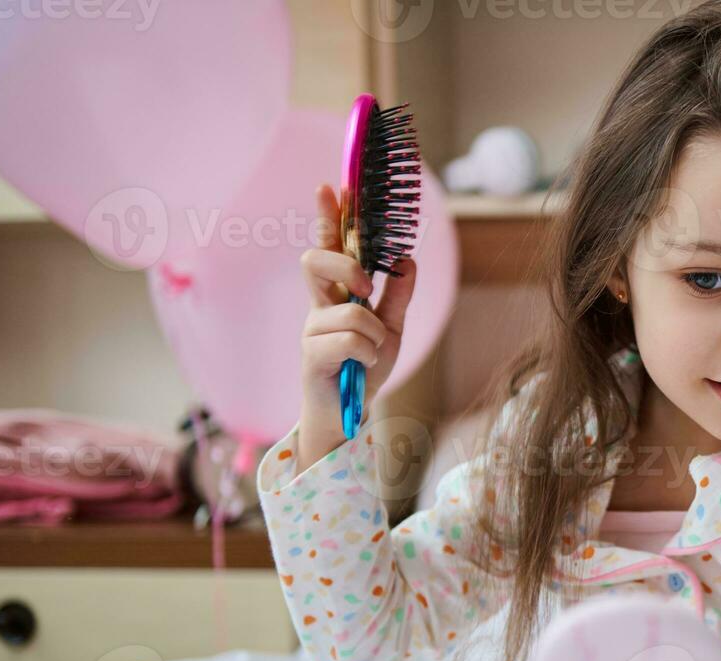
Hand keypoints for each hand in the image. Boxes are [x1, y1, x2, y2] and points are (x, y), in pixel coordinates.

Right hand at [295, 182, 417, 465]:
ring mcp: (312, 329)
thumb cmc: (364, 368)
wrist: (349, 414)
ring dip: (373, 334)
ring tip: (372, 353)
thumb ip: (398, 295)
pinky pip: (352, 340)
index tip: (331, 186)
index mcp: (337, 294)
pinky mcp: (311, 355)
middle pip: (314, 261)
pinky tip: (364, 366)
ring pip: (349, 311)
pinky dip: (369, 354)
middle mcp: (318, 306)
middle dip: (346, 267)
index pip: (328, 247)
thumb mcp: (391, 328)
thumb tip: (408, 258)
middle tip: (368, 288)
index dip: (328, 217)